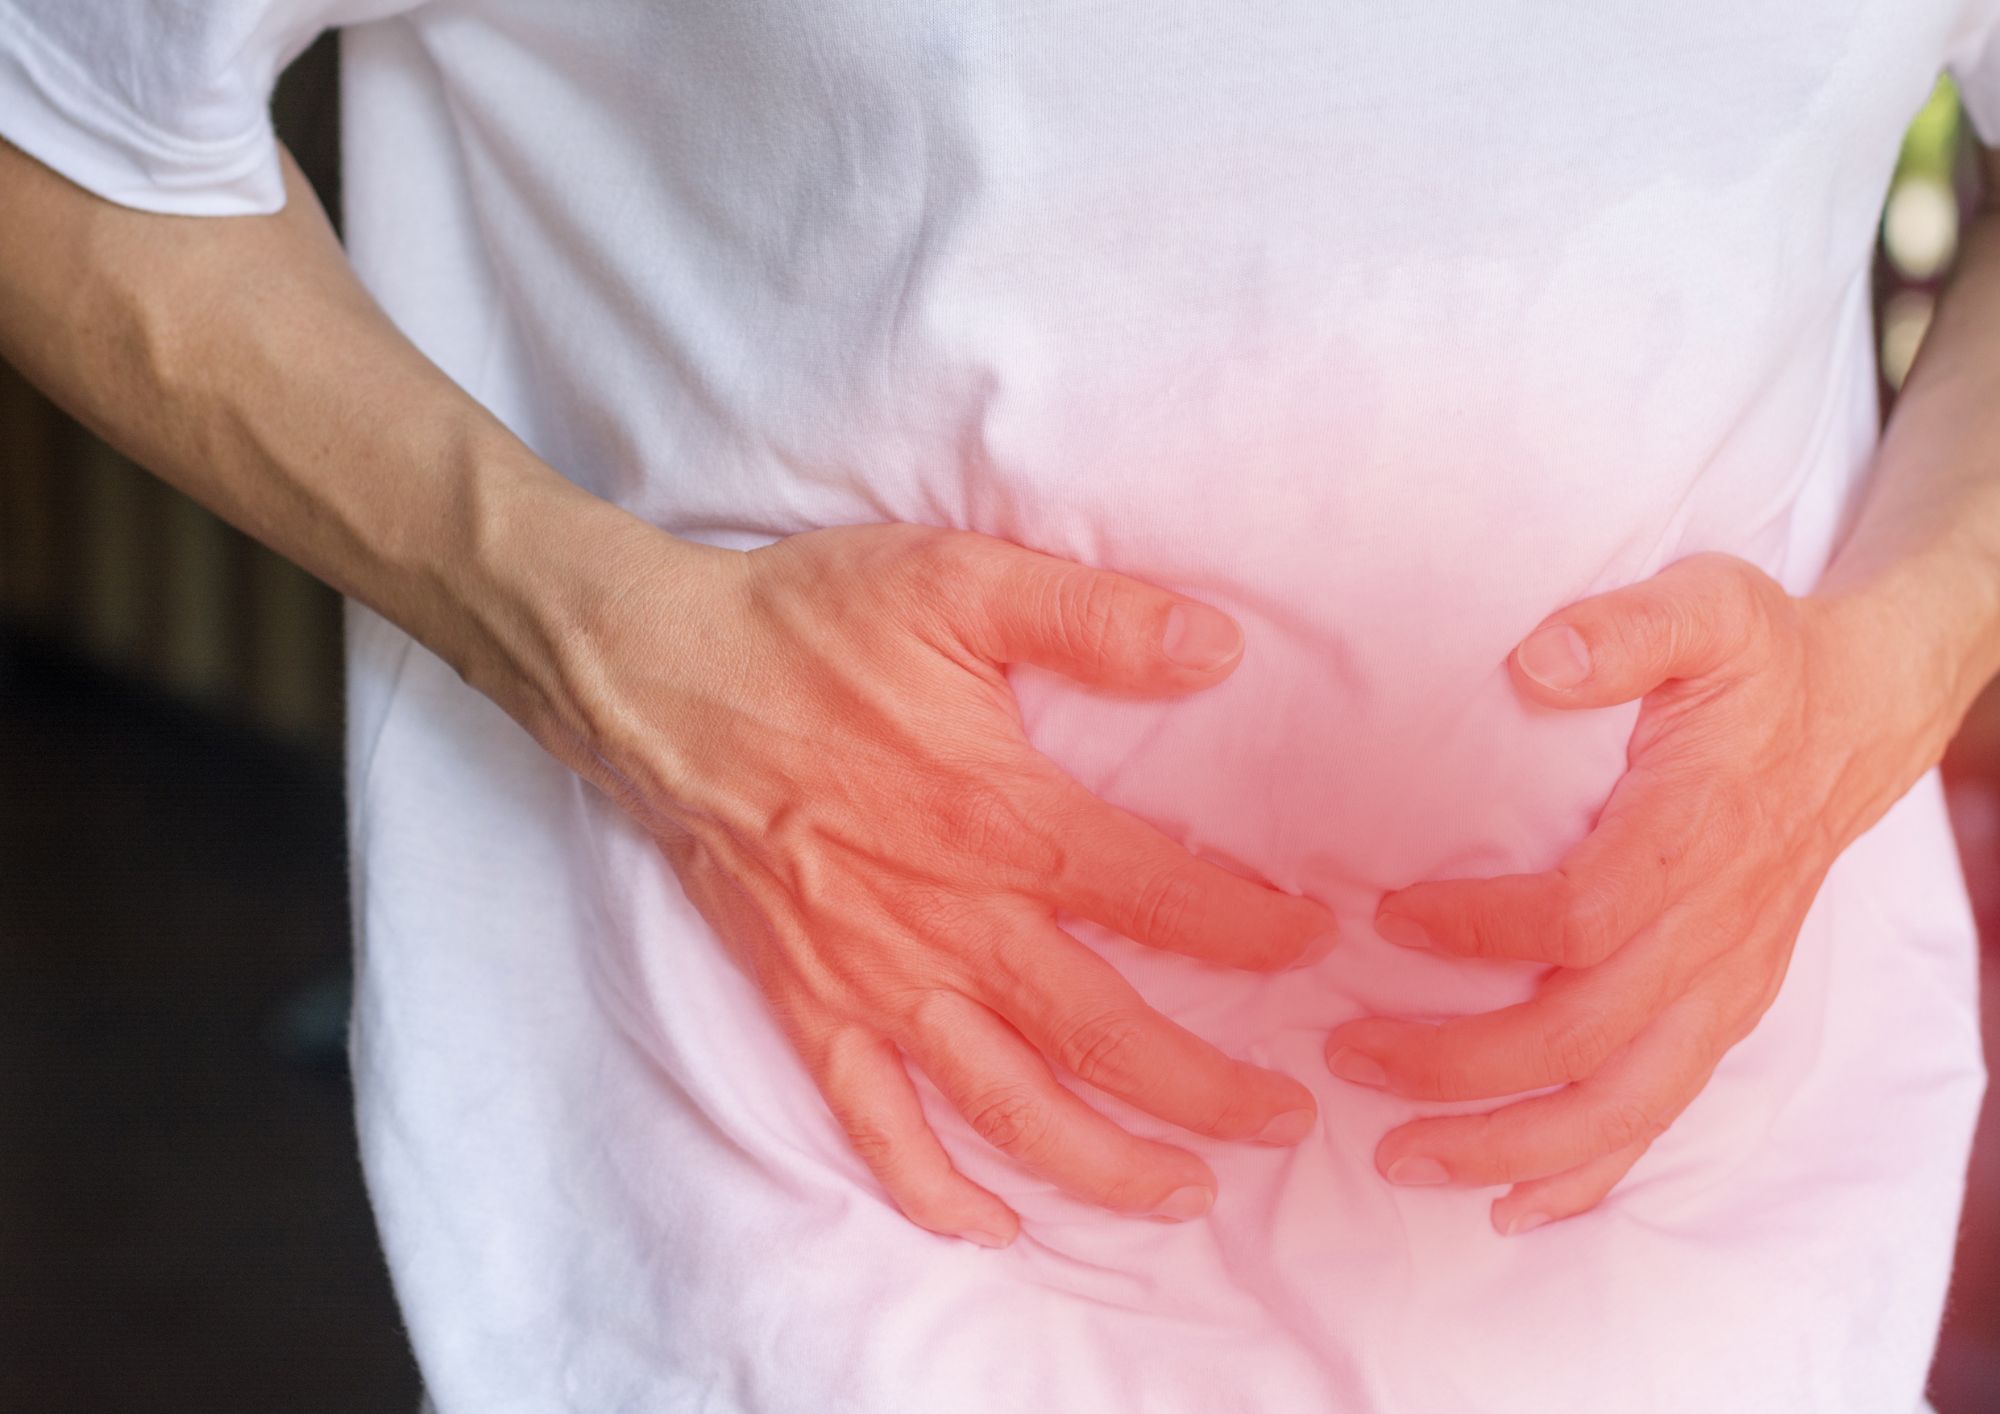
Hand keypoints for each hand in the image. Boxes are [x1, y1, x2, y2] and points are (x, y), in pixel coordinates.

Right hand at [482, 515, 1336, 1248]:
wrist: (657, 680)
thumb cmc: (807, 628)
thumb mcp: (957, 581)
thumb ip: (1092, 618)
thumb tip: (1217, 647)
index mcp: (997, 819)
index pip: (1159, 897)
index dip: (1250, 931)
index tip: (1314, 948)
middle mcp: (946, 921)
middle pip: (1103, 1035)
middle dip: (1206, 1091)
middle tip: (1286, 1123)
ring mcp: (873, 978)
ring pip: (1005, 1103)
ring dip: (1099, 1164)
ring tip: (1182, 1195)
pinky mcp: (807, 1004)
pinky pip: (871, 1122)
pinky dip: (931, 1185)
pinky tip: (991, 1220)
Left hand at [1321, 553, 1953, 1235]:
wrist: (1862, 715)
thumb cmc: (1764, 663)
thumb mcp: (1705, 606)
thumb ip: (1624, 629)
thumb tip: (1536, 661)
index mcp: (1694, 838)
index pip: (1581, 917)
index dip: (1480, 933)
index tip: (1383, 918)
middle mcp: (1712, 935)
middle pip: (1582, 1039)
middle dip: (1455, 1064)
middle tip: (1345, 1054)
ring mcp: (1722, 987)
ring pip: (1619, 1107)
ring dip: (1506, 1145)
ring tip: (1399, 1156)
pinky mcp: (1722, 1011)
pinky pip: (1659, 1116)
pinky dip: (1586, 1173)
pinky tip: (1512, 1203)